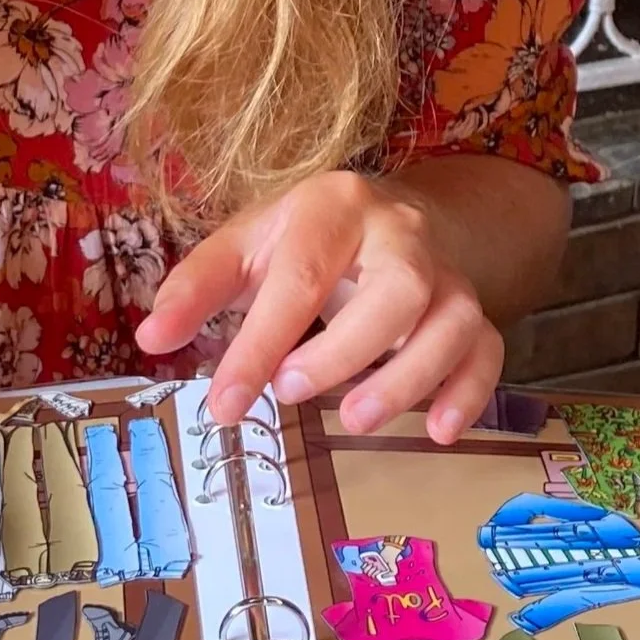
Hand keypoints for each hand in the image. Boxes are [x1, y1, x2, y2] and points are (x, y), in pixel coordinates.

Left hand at [133, 169, 501, 443]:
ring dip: (410, 377)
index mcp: (334, 207)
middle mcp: (401, 233)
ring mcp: (446, 273)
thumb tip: (151, 338)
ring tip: (356, 421)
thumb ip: (197, 287)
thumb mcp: (248, 245)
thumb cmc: (306, 239)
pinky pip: (489, 349)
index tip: (224, 405)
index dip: (260, 345)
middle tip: (293, 392)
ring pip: (454, 320)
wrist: (389, 214)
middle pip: (398, 288)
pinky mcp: (476, 311)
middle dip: (349, 348)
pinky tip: (438, 432)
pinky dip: (471, 392)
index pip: (300, 277)